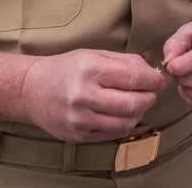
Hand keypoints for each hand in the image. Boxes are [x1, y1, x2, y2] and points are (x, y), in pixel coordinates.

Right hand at [19, 49, 166, 142]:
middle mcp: (84, 95)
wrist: (32, 90)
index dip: (153, 80)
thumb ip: (126, 62)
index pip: (133, 78)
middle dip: (149, 98)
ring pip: (125, 123)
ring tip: (136, 103)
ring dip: (138, 114)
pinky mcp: (79, 135)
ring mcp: (80, 118)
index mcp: (90, 69)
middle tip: (150, 93)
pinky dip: (123, 124)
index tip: (159, 81)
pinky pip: (112, 134)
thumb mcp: (94, 55)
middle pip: (133, 104)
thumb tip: (152, 73)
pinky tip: (120, 114)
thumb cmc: (67, 69)